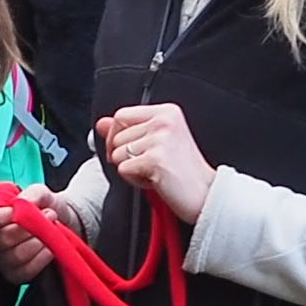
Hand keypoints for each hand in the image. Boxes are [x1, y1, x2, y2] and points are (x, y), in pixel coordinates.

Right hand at [0, 182, 70, 283]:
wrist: (61, 222)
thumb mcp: (40, 192)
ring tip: (52, 228)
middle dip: (29, 227)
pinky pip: (26, 270)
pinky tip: (51, 248)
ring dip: (39, 241)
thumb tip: (21, 204)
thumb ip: (32, 193)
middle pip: (2, 239)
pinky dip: (42, 258)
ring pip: (17, 255)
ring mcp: (1, 261)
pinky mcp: (14, 274)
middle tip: (50, 213)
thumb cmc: (43, 206)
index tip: (15, 211)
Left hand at [100, 104, 215, 224]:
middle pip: (116, 137)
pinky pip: (123, 170)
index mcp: (167, 112)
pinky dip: (134, 180)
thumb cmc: (181, 170)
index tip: (127, 150)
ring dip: (131, 169)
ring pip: (117, 155)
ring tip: (154, 171)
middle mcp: (165, 120)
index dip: (115, 135)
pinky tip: (155, 179)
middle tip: (150, 164)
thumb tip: (101, 123)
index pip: (121, 115)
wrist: (205, 193)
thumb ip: (128, 130)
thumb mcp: (155, 143)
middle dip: (125, 156)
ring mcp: (161, 139)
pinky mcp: (155, 159)